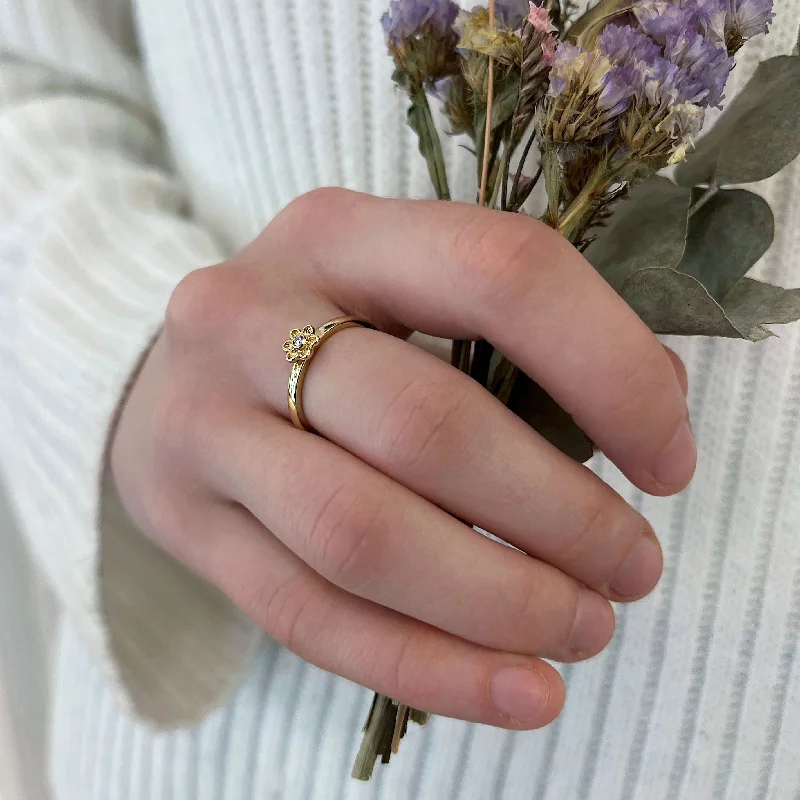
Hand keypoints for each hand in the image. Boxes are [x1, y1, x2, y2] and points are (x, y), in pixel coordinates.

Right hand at [111, 188, 694, 729]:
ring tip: (582, 629)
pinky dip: (425, 666)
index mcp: (335, 233)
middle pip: (425, 427)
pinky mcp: (185, 524)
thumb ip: (518, 335)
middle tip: (632, 568)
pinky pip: (309, 617)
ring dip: (496, 601)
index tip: (668, 460)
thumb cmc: (318, 332)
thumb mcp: (405, 290)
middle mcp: (249, 316)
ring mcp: (202, 424)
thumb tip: (651, 411)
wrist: (170, 379)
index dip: (606, 368)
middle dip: (556, 514)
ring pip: (361, 536)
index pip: (497, 274)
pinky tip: (512, 692)